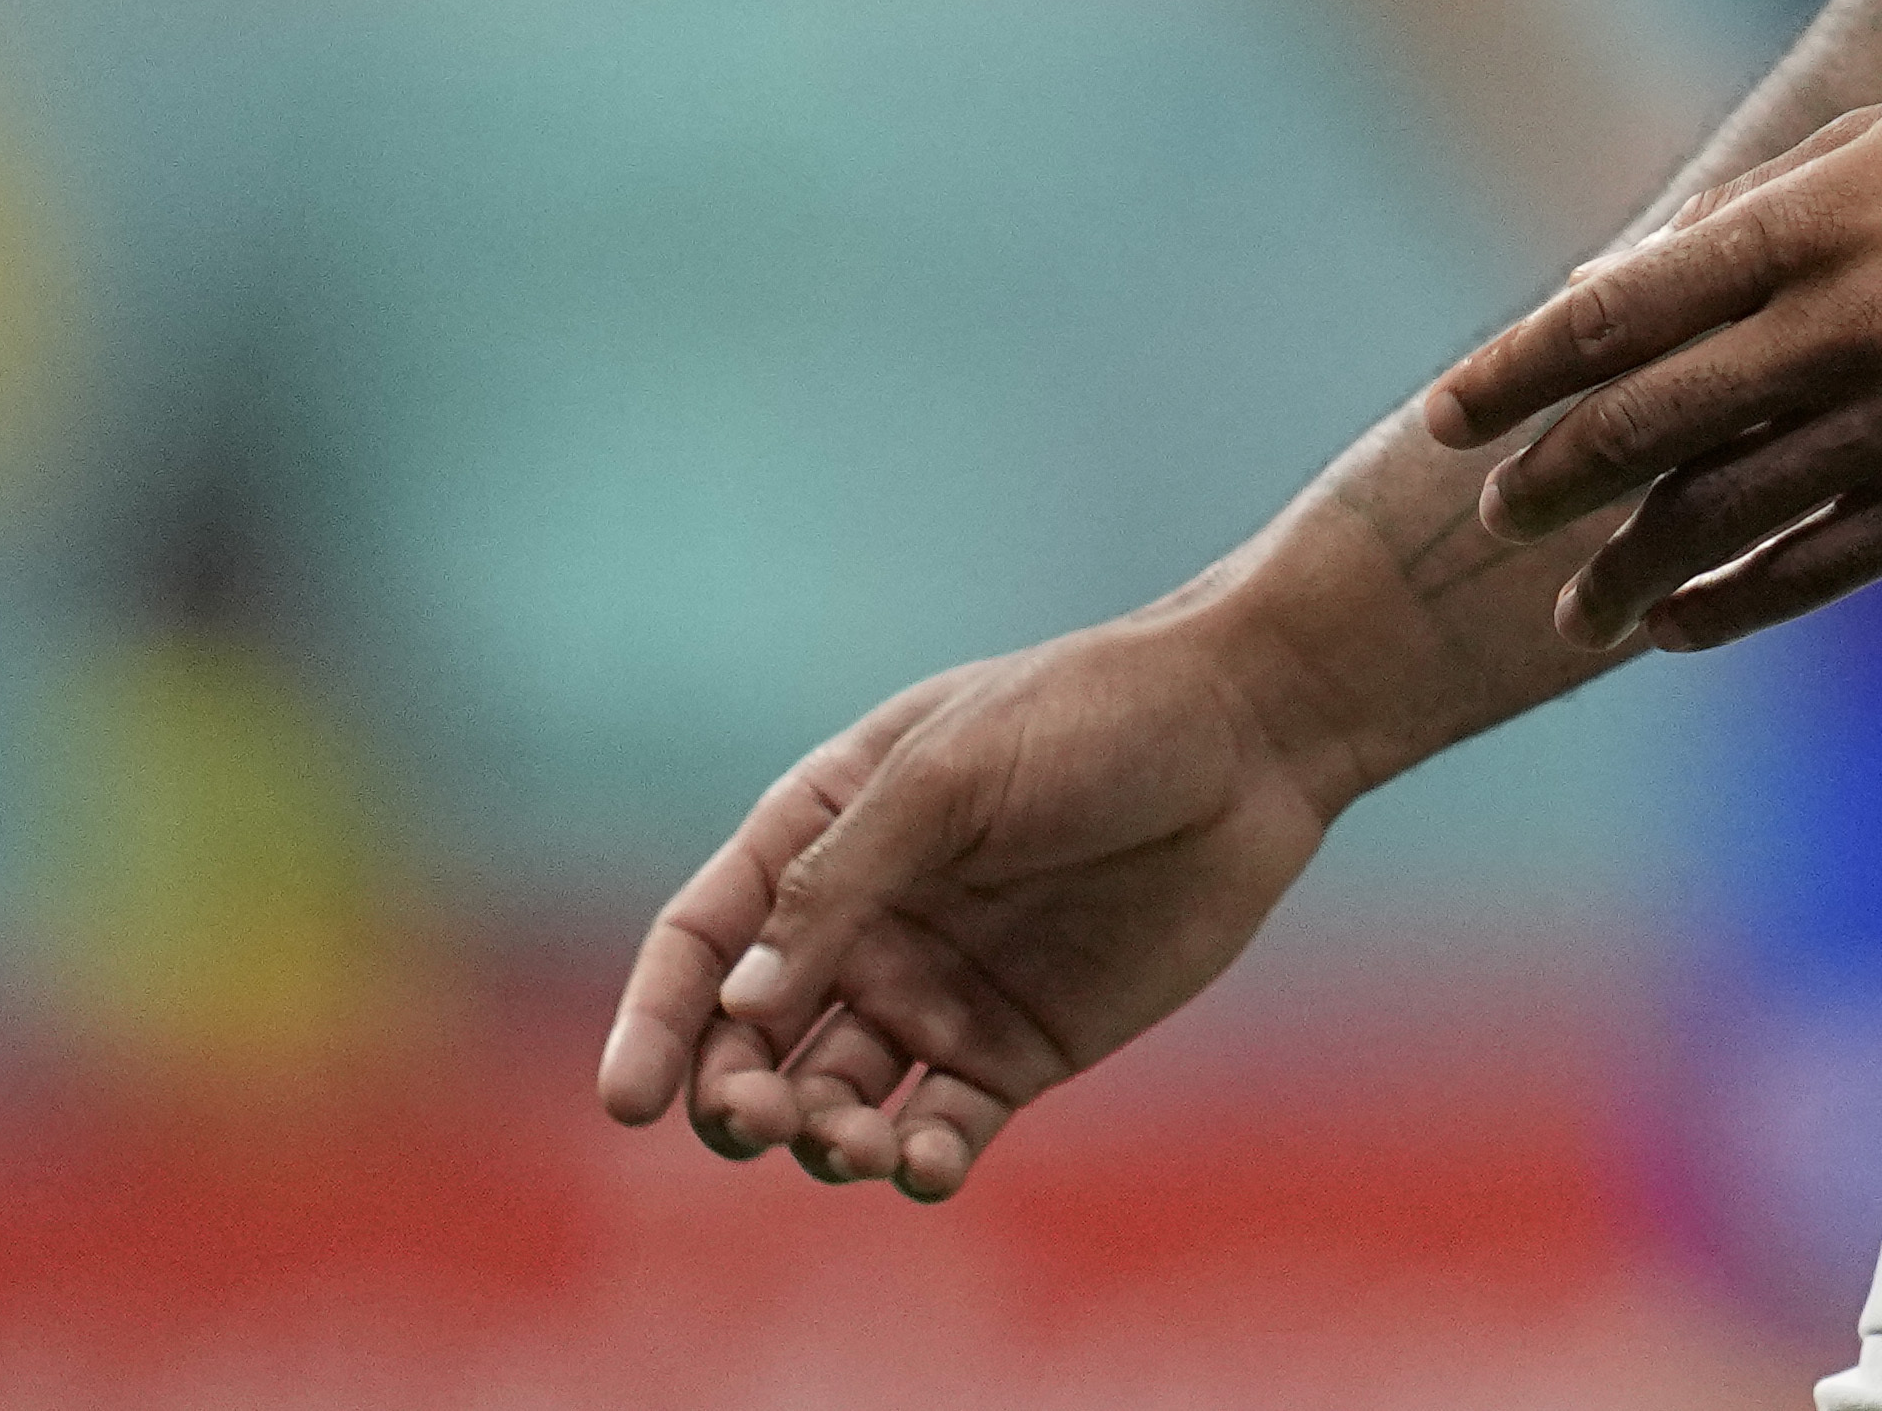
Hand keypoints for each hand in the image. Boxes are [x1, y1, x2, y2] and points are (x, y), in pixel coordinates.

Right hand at [590, 607, 1350, 1201]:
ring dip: (819, 1138)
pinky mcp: (1018, 1050)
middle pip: (750, 1043)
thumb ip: (844, 883)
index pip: (703, 939)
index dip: (656, 1019)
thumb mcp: (953, 771)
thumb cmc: (1096, 717)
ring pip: (834, 1102)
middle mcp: (865, 927)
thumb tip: (740, 1005)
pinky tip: (919, 1162)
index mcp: (825, 833)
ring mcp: (937, 994)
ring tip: (852, 1141)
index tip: (628, 1100)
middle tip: (757, 1120)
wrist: (1253, 731)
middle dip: (733, 1096)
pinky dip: (912, 1165)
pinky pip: (938, 1131)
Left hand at [1430, 69, 1881, 655]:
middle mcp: (1847, 317)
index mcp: (1820, 216)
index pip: (1622, 309)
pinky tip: (1685, 627)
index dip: (1520, 371)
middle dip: (1552, 481)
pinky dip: (1739, 604)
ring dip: (1631, 571)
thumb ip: (1759, 206)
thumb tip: (1623, 280)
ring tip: (1576, 611)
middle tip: (1495, 519)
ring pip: (1727, 513)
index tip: (1450, 418)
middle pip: (1651, 422)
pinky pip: (1826, 566)